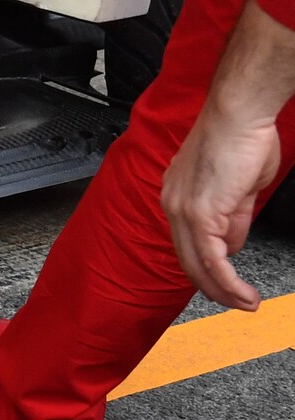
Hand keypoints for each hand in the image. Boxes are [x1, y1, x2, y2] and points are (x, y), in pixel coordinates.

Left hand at [164, 102, 274, 311]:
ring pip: (197, 264)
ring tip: (245, 304)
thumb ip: (233, 217)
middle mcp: (173, 204)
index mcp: (178, 196)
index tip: (227, 280)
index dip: (208, 267)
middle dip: (214, 287)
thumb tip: (233, 242)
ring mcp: (183, 210)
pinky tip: (242, 293)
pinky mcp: (201, 213)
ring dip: (223, 290)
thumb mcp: (238, 188)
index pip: (187, 243)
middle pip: (188, 259)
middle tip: (238, 301)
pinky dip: (227, 281)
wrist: (238, 116)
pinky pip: (212, 258)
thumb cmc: (240, 138)